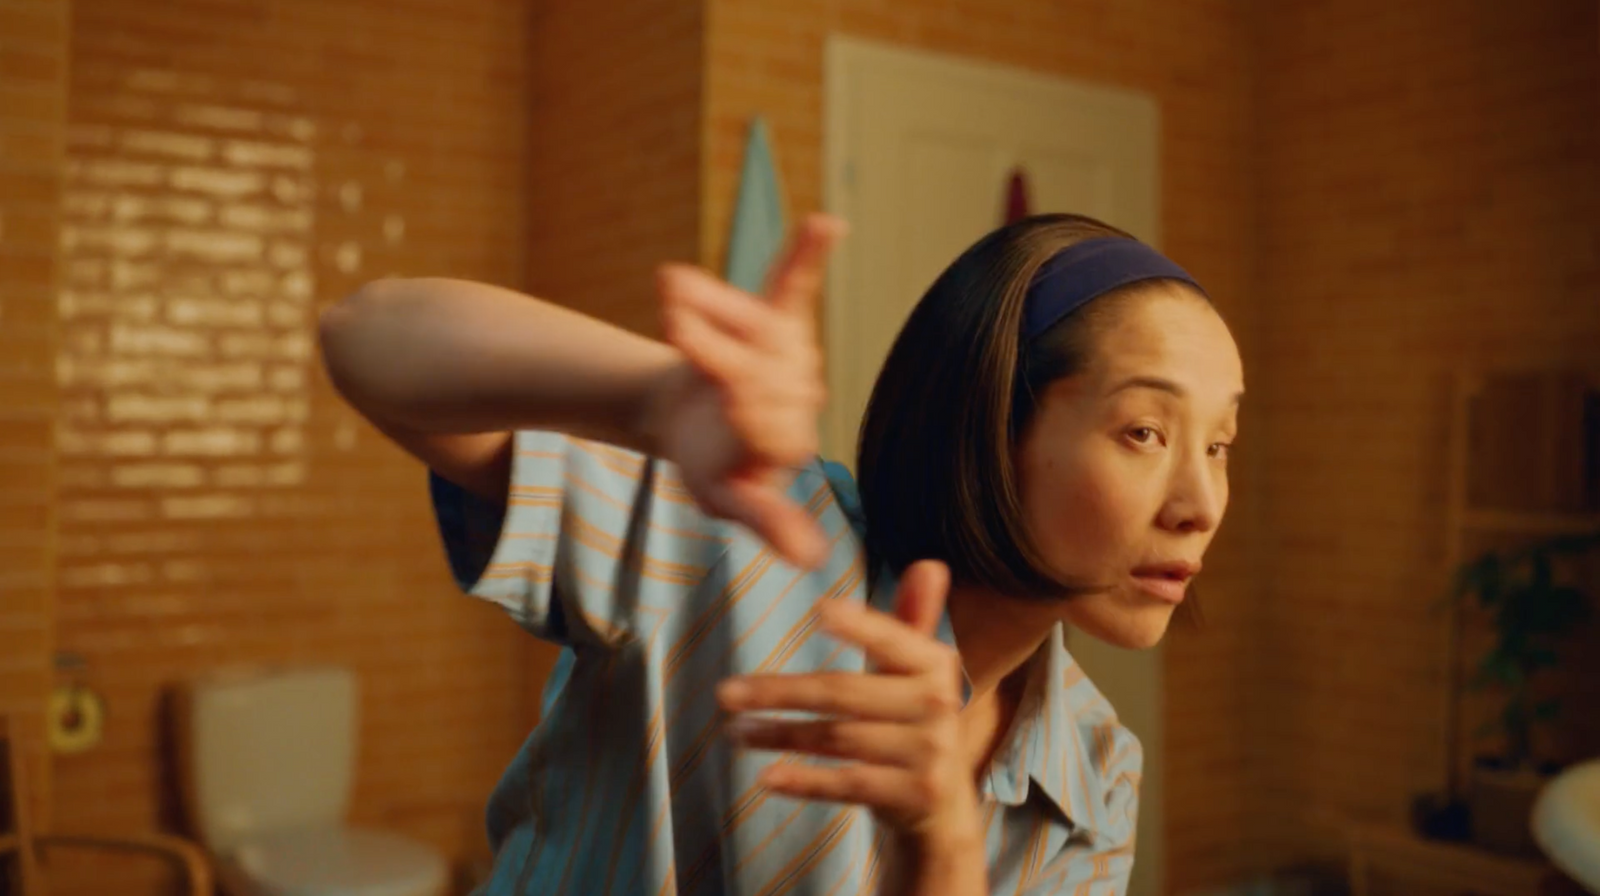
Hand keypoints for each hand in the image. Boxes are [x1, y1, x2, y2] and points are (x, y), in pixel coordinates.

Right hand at [648, 214, 844, 568]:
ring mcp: (785, 351)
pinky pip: (790, 283)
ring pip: (747, 321)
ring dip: (710, 304)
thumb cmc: (710, 463)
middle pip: (751, 366)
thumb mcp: (726, 497)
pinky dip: (807, 253)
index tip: (725, 396)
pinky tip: (827, 223)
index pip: (770, 419)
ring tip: (672, 291)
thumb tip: (812, 562)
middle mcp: (797, 391)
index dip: (745, 406)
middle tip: (675, 325)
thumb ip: (766, 520)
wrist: (683, 420)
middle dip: (708, 346)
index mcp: (789, 437)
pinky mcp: (771, 316)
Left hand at [718, 561, 983, 844]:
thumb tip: (928, 564)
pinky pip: (846, 784)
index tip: (818, 611)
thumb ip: (910, 622)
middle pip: (843, 693)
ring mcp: (929, 754)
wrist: (943, 807)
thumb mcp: (912, 674)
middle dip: (778, 692)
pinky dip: (803, 781)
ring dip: (777, 734)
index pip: (892, 640)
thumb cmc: (912, 725)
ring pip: (836, 738)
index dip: (858, 626)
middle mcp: (938, 706)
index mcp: (936, 665)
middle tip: (724, 693)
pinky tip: (766, 777)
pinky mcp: (914, 796)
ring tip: (735, 730)